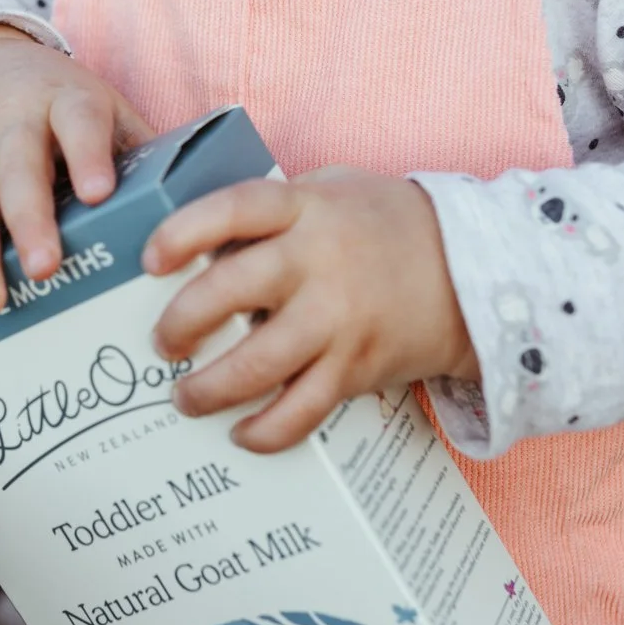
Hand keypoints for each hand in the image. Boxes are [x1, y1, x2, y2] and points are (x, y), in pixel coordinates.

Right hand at [0, 26, 152, 317]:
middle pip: (15, 170)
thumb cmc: (59, 107)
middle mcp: (9, 125)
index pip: (78, 122)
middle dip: (27, 219)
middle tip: (44, 267)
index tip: (99, 192)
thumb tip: (198, 208)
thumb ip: (140, 152)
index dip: (88, 154)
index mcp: (63, 102)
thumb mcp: (102, 108)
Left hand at [144, 170, 477, 452]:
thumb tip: (199, 241)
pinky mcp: (357, 367)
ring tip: (186, 398)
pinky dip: (266, 431)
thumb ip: (273, 210)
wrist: (474, 271)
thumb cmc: (387, 226)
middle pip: (230, 291)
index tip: (149, 260)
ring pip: (259, 363)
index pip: (233, 209)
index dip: (183, 231)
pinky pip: (303, 410)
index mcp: (307, 208)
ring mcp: (340, 318)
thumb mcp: (332, 191)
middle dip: (181, 322)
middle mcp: (321, 261)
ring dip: (210, 388)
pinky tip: (242, 433)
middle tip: (163, 344)